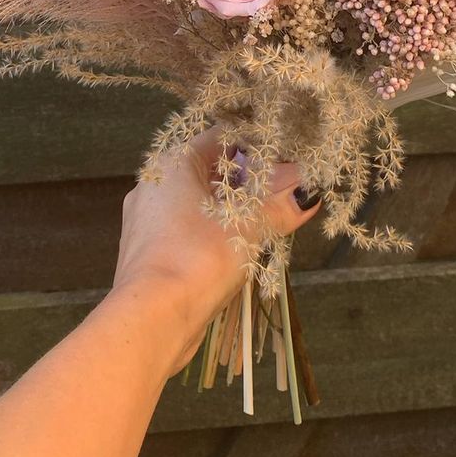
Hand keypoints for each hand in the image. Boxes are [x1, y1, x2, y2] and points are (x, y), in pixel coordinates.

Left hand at [112, 126, 319, 368]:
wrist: (151, 319)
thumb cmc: (199, 257)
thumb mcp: (249, 227)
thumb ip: (281, 205)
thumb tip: (309, 192)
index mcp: (174, 163)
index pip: (222, 137)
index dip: (258, 145)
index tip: (288, 159)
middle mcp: (155, 184)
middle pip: (211, 170)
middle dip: (250, 182)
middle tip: (285, 193)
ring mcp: (147, 219)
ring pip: (199, 202)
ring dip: (234, 210)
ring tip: (268, 223)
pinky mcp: (148, 251)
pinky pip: (187, 229)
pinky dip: (214, 232)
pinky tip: (239, 250)